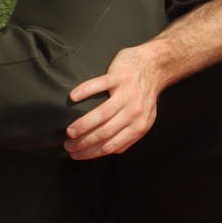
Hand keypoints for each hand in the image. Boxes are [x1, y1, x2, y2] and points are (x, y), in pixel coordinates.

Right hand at [64, 43, 163, 159]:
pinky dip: (85, 91)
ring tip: (69, 131)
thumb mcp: (144, 120)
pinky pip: (100, 84)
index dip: (91, 153)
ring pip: (102, 113)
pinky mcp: (119, 76)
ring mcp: (126, 94)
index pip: (111, 145)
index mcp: (138, 126)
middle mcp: (133, 112)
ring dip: (83, 124)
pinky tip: (73, 97)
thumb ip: (130, 136)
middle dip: (83, 142)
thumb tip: (113, 151)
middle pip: (104, 132)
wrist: (154, 67)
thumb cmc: (144, 96)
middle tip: (68, 145)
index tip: (75, 155)